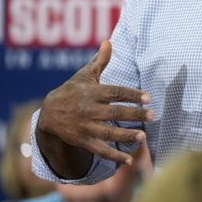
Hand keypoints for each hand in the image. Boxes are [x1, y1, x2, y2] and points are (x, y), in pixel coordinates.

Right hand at [36, 40, 153, 167]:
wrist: (48, 115)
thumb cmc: (71, 91)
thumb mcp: (83, 75)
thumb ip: (99, 61)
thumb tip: (109, 40)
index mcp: (91, 92)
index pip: (115, 92)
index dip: (132, 94)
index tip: (148, 96)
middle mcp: (88, 109)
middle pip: (115, 112)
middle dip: (135, 114)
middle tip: (153, 115)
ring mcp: (85, 126)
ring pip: (108, 132)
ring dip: (126, 136)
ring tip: (143, 137)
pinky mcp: (82, 141)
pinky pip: (100, 150)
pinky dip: (114, 156)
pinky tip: (129, 160)